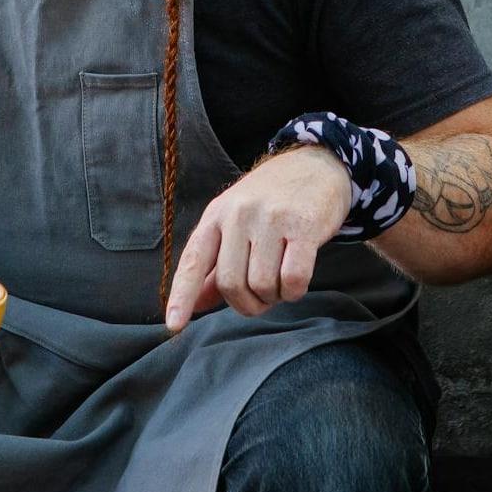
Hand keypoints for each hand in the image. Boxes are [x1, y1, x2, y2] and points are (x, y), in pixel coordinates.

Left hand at [165, 146, 349, 331]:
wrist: (317, 165)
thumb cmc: (272, 201)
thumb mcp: (235, 222)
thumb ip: (215, 264)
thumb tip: (196, 305)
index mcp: (217, 214)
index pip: (193, 260)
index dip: (182, 296)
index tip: (174, 326)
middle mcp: (239, 214)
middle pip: (230, 283)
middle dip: (247, 303)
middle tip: (262, 298)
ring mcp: (271, 218)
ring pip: (262, 285)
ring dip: (274, 297)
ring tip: (281, 282)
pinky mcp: (304, 226)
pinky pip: (292, 279)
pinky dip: (294, 291)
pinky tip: (297, 281)